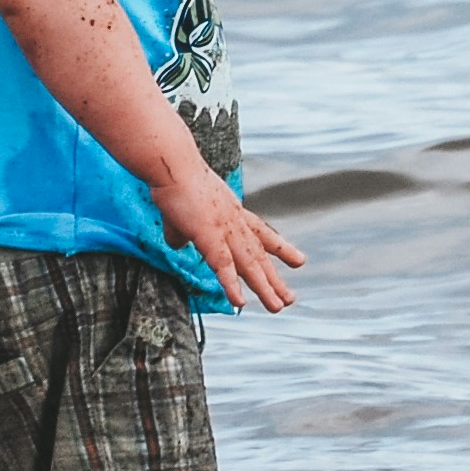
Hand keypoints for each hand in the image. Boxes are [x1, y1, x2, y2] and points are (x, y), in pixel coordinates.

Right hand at [154, 171, 305, 313]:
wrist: (172, 164)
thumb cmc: (174, 181)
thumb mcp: (182, 210)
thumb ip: (182, 230)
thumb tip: (177, 243)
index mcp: (232, 212)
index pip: (261, 233)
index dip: (280, 249)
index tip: (298, 261)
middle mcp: (235, 221)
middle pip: (260, 255)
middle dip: (275, 278)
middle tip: (290, 298)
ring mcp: (225, 229)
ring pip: (249, 265)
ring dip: (264, 288)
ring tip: (278, 306)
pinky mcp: (209, 237)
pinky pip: (223, 266)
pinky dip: (232, 285)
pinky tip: (240, 303)